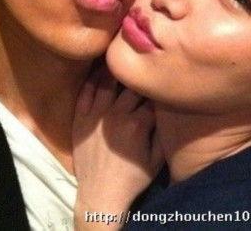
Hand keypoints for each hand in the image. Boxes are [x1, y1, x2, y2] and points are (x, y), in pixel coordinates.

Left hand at [73, 66, 162, 228]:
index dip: (159, 87)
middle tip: (144, 64)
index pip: (152, 97)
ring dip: (116, 69)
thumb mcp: (157, 160)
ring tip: (122, 55)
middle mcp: (116, 115)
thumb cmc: (133, 178)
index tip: (162, 79)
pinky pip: (85, 92)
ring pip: (107, 82)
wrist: (101, 194)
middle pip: (131, 86)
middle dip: (140, 76)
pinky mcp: (81, 119)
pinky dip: (92, 79)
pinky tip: (100, 68)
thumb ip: (164, 133)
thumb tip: (170, 108)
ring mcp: (96, 115)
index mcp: (138, 124)